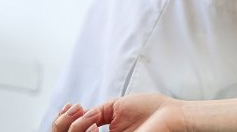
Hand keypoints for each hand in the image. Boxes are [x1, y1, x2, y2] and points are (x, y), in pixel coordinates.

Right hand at [51, 94, 183, 131]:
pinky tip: (95, 127)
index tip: (72, 107)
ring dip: (76, 130)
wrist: (173, 115)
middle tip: (78, 111)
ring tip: (91, 120)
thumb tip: (77, 116)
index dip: (63, 122)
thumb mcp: (116, 107)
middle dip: (65, 125)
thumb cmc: (152, 110)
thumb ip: (96, 112)